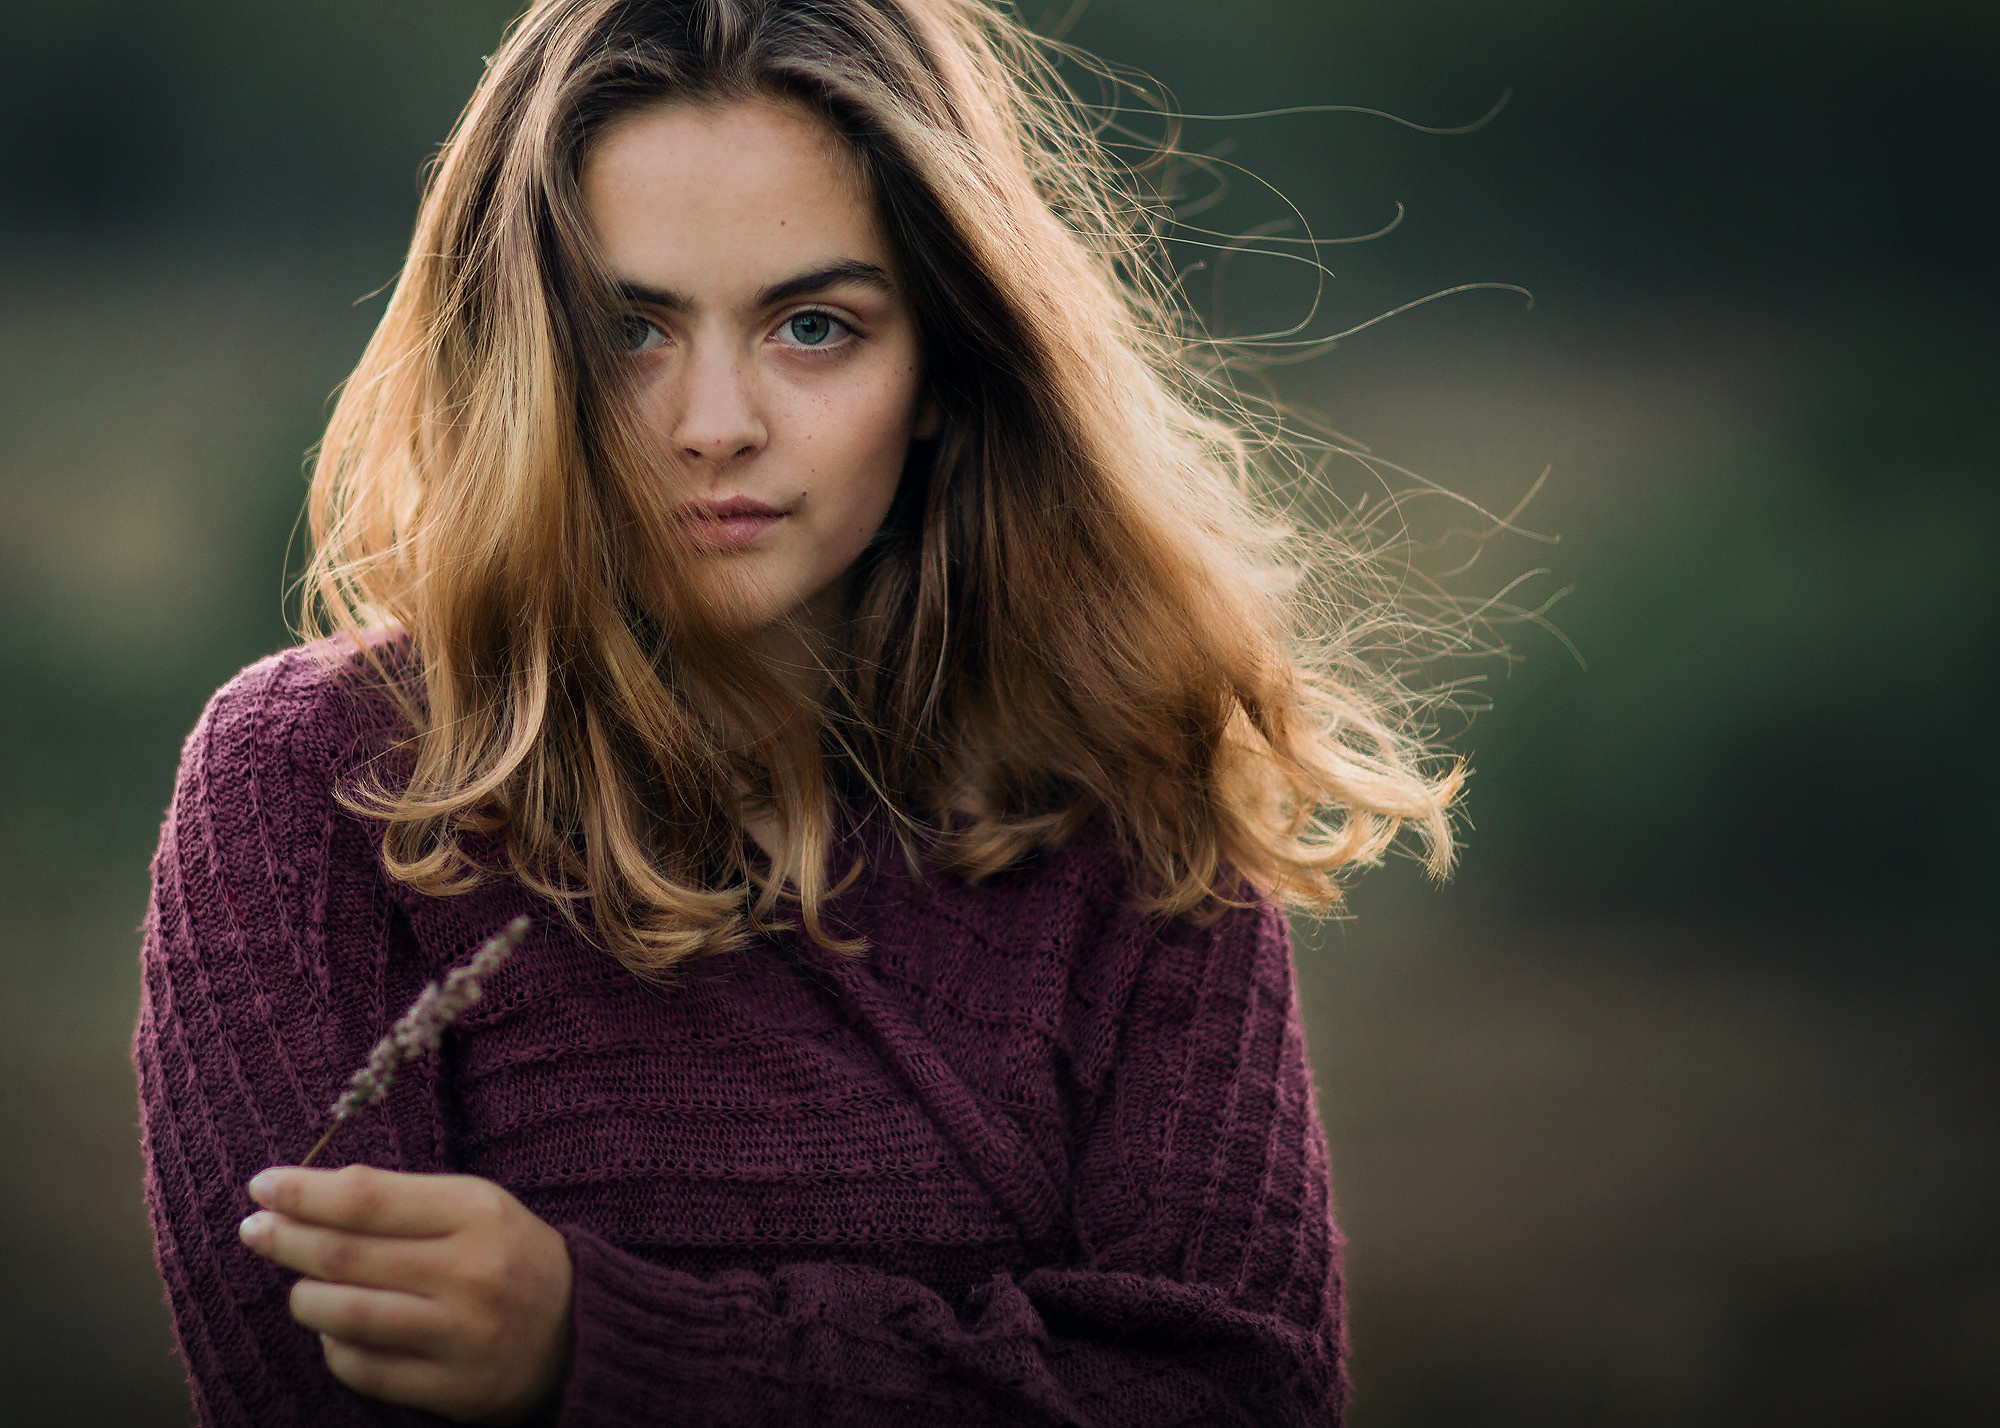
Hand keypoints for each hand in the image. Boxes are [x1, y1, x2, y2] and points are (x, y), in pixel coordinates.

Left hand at [239, 1164, 573, 1424]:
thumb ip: (402, 1200)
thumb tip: (308, 1196)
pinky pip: (363, 1368)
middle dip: (285, 1239)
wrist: (581, 1330)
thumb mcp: (475, 1206)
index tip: (263, 1185)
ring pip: (344, 1316)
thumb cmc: (510, 1255)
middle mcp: (469, 1272)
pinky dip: (334, 1347)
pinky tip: (336, 1330)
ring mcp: (460, 1335)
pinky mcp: (452, 1389)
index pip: (367, 1198)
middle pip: (345, 1255)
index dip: (304, 1192)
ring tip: (298, 1288)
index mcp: (477, 1212)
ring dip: (303, 1298)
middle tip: (254, 1229)